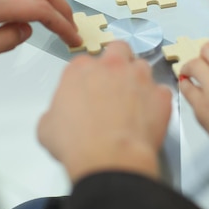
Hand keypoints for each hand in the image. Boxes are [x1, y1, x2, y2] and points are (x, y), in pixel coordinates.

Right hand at [37, 41, 171, 181]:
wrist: (109, 159)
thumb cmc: (77, 143)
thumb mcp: (47, 127)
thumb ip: (56, 111)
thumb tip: (60, 118)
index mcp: (81, 69)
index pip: (85, 62)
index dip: (87, 77)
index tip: (88, 90)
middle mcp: (112, 66)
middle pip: (118, 50)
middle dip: (118, 61)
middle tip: (115, 83)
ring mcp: (140, 78)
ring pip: (143, 67)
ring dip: (138, 80)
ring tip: (134, 102)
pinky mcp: (160, 95)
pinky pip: (161, 92)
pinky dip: (156, 102)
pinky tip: (148, 117)